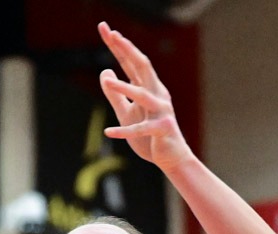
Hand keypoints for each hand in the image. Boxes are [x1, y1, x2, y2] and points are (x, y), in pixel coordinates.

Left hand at [96, 22, 192, 168]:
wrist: (171, 158)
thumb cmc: (150, 135)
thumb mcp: (127, 112)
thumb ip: (116, 94)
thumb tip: (105, 73)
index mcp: (149, 88)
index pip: (131, 63)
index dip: (119, 46)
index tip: (105, 30)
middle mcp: (157, 94)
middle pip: (142, 66)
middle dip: (127, 50)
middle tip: (113, 35)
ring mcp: (161, 111)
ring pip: (142, 95)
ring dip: (124, 88)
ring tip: (108, 83)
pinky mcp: (162, 130)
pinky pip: (142, 129)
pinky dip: (125, 131)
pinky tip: (108, 132)